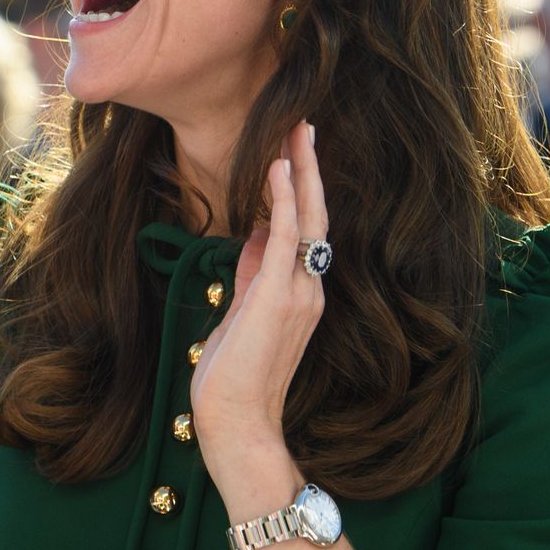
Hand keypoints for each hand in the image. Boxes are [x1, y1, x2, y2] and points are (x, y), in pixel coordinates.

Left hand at [190, 122, 326, 469]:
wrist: (237, 423)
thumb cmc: (234, 378)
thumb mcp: (240, 315)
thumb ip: (252, 276)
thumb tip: (254, 236)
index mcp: (299, 293)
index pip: (305, 231)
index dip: (299, 190)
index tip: (290, 154)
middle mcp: (308, 289)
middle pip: (315, 216)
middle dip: (308, 170)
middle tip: (302, 126)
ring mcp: (299, 292)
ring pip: (308, 219)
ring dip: (300, 173)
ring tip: (295, 132)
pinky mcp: (279, 296)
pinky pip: (287, 237)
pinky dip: (284, 200)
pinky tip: (277, 169)